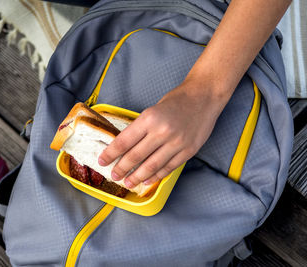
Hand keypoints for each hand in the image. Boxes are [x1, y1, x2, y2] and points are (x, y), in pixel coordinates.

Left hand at [98, 79, 228, 188]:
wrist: (204, 96)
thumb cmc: (177, 100)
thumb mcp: (153, 109)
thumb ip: (141, 128)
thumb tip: (126, 148)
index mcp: (149, 118)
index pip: (124, 141)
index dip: (111, 154)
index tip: (102, 161)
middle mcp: (161, 132)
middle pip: (135, 156)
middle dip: (121, 168)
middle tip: (114, 175)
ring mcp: (176, 143)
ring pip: (151, 166)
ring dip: (137, 177)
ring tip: (128, 183)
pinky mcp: (188, 151)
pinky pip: (168, 168)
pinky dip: (156, 176)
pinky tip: (147, 181)